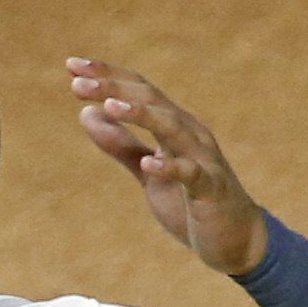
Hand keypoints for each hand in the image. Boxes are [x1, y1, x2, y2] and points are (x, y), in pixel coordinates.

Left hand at [69, 58, 266, 274]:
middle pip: (151, 99)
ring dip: (142, 114)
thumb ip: (121, 145)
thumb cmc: (191, 203)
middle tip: (78, 82)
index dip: (107, 76)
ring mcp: (203, 160)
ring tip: (110, 105)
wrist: (236, 240)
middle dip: (114, 88)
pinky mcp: (212, 190)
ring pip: (172, 127)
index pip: (138, 90)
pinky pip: (191, 174)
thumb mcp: (148, 173)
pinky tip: (148, 165)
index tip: (71, 66)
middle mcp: (189, 133)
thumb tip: (85, 114)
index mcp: (173, 125)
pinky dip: (170, 168)